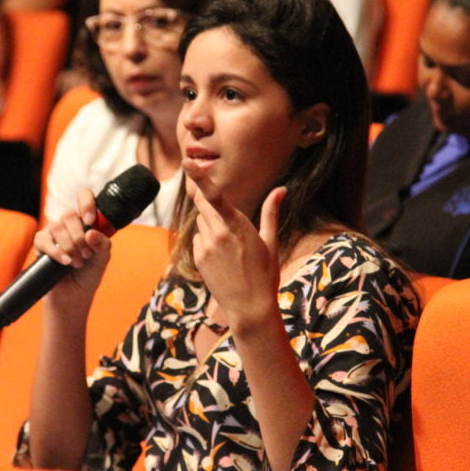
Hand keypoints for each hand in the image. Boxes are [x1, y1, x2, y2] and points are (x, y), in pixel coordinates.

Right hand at [33, 187, 110, 309]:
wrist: (74, 295)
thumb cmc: (89, 274)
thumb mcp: (102, 259)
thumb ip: (102, 244)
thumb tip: (91, 233)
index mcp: (86, 221)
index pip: (84, 197)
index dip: (86, 203)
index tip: (90, 220)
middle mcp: (69, 224)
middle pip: (69, 215)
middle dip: (78, 236)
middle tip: (86, 255)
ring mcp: (54, 232)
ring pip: (57, 227)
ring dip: (69, 246)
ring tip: (77, 263)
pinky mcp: (41, 244)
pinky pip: (44, 240)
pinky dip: (56, 251)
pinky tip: (65, 262)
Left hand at [184, 159, 285, 332]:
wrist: (249, 308)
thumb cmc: (266, 275)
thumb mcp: (271, 242)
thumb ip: (271, 212)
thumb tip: (281, 189)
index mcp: (237, 225)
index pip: (213, 196)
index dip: (199, 177)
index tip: (187, 161)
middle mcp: (218, 233)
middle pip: (203, 203)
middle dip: (207, 198)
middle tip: (220, 207)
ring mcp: (205, 246)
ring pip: (201, 221)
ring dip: (211, 223)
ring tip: (231, 245)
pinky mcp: (198, 258)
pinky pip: (199, 238)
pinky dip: (208, 239)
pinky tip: (223, 256)